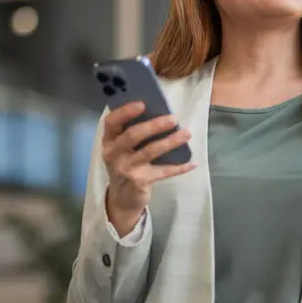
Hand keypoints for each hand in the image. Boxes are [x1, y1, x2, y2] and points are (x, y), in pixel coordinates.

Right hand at [102, 102, 195, 233]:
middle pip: (132, 135)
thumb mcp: (122, 149)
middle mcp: (113, 154)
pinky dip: (179, 167)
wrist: (122, 199)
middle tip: (173, 119)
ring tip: (186, 134)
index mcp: (109, 141)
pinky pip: (162, 172)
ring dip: (170, 142)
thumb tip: (160, 113)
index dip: (125, 111)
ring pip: (149, 152)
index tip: (143, 104)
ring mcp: (125, 169)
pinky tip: (192, 162)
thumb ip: (133, 133)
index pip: (112, 122)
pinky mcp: (139, 181)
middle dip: (154, 125)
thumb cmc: (126, 165)